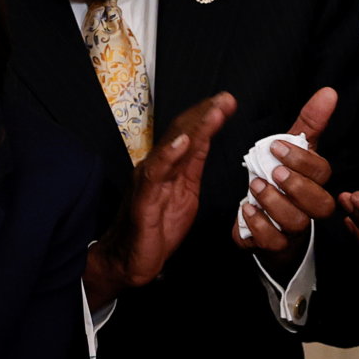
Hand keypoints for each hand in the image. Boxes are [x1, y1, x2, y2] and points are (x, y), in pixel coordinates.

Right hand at [84, 92, 235, 308]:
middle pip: (181, 133)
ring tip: (213, 111)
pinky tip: (182, 142)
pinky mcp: (143, 198)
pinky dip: (169, 155)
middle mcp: (157, 167)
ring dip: (194, 127)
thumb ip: (193, 166)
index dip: (208, 117)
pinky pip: (156, 173)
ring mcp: (148, 180)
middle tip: (226, 99)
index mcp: (169, 167)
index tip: (228, 103)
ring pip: (172, 146)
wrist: (130, 260)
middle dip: (205, 114)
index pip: (189, 134)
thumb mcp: (186, 193)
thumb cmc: (156, 230)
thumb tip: (205, 141)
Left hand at [231, 87, 339, 279]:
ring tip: (255, 187)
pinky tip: (246, 209)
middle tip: (272, 171)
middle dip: (296, 186)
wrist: (266, 221)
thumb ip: (310, 123)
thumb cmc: (282, 180)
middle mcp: (309, 208)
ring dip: (274, 204)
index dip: (302, 160)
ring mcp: (293, 229)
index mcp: (316, 183)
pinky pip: (272, 242)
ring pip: (296, 223)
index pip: (323, 173)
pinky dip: (258, 225)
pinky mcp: (273, 245)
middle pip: (320, 204)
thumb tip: (329, 92)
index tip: (275, 146)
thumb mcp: (293, 149)